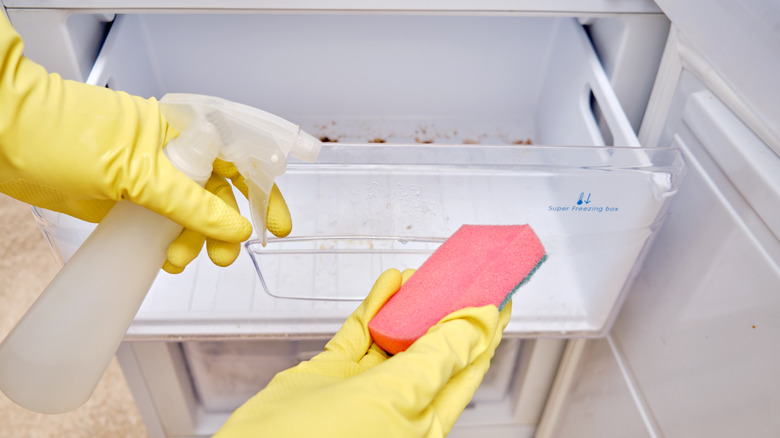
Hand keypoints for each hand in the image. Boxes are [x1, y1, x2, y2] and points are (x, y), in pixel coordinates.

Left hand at [0, 16, 288, 271]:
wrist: (3, 137)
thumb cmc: (62, 132)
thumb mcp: (136, 171)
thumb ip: (189, 203)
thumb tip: (235, 227)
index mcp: (183, 132)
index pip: (241, 157)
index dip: (264, 191)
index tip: (277, 224)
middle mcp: (173, 154)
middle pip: (221, 193)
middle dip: (230, 226)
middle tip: (229, 254)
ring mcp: (150, 179)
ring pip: (192, 215)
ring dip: (196, 241)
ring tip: (183, 260)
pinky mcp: (128, 201)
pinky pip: (162, 227)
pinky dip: (170, 245)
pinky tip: (167, 259)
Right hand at [214, 269, 511, 437]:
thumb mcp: (395, 399)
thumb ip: (437, 360)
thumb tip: (477, 326)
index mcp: (425, 419)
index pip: (466, 365)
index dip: (484, 328)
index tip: (499, 293)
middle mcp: (398, 403)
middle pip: (433, 346)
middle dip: (448, 308)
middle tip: (462, 273)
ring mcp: (363, 388)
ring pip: (396, 335)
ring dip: (411, 302)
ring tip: (426, 274)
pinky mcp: (332, 375)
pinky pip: (359, 334)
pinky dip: (374, 307)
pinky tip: (388, 285)